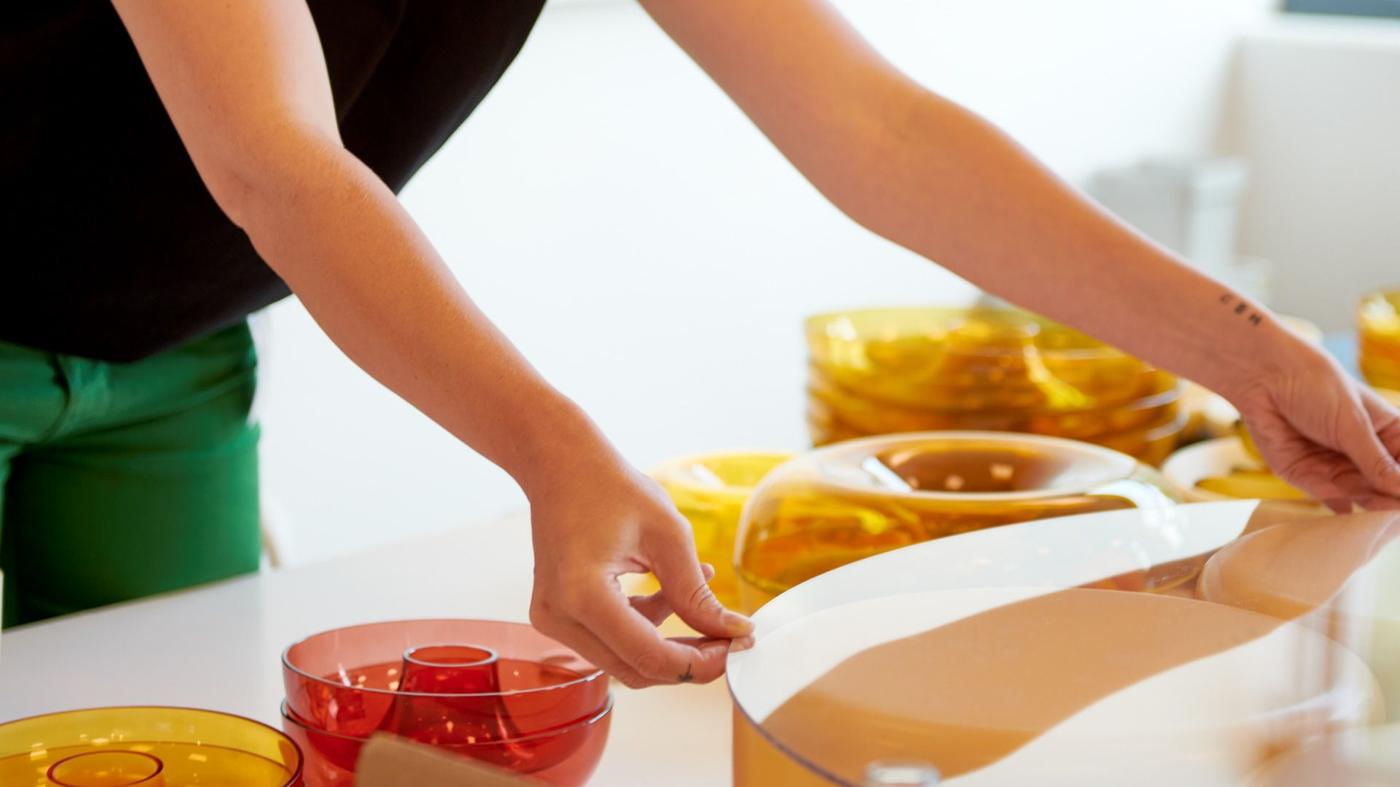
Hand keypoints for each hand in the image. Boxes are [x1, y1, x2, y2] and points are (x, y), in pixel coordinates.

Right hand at [523, 443, 754, 688]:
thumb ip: (697, 595)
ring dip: (667, 642)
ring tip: (702, 605)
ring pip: (624, 660)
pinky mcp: (557, 616)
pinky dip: (644, 627)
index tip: (736, 648)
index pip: (649, 657)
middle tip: (728, 639)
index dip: (700, 663)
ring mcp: (552, 620)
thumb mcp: (668, 536)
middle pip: (636, 669)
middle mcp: (559, 617)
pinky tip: (668, 594)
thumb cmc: (612, 487)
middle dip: (687, 661)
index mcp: (582, 596)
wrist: (559, 465)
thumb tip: (734, 633)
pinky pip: (609, 640)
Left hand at [1230, 340, 1399, 510]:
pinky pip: (1332, 503)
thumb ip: (1376, 461)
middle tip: (1395, 513)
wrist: (1263, 379)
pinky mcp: (1308, 478)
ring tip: (1378, 519)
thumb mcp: (1352, 424)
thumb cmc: (1315, 386)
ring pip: (1364, 498)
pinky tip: (1354, 522)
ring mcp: (1338, 467)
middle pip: (1388, 487)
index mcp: (1388, 433)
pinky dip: (1343, 515)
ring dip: (1372, 510)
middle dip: (1392, 501)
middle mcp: (1365, 454)